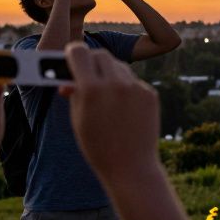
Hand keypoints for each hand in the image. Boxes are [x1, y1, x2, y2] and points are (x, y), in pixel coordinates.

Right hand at [62, 43, 160, 185]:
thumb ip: (74, 93)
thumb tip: (69, 77)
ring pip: (118, 67)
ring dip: (109, 74)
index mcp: (90, 89)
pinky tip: (122, 107)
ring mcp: (135, 87)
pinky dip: (125, 88)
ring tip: (104, 94)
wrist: (131, 167)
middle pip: (101, 55)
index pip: (79, 52)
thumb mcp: (78, 120)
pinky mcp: (150, 93)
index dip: (73, 53)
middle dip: (91, 62)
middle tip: (85, 73)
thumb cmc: (98, 146)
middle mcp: (115, 83)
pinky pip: (133, 81)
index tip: (71, 56)